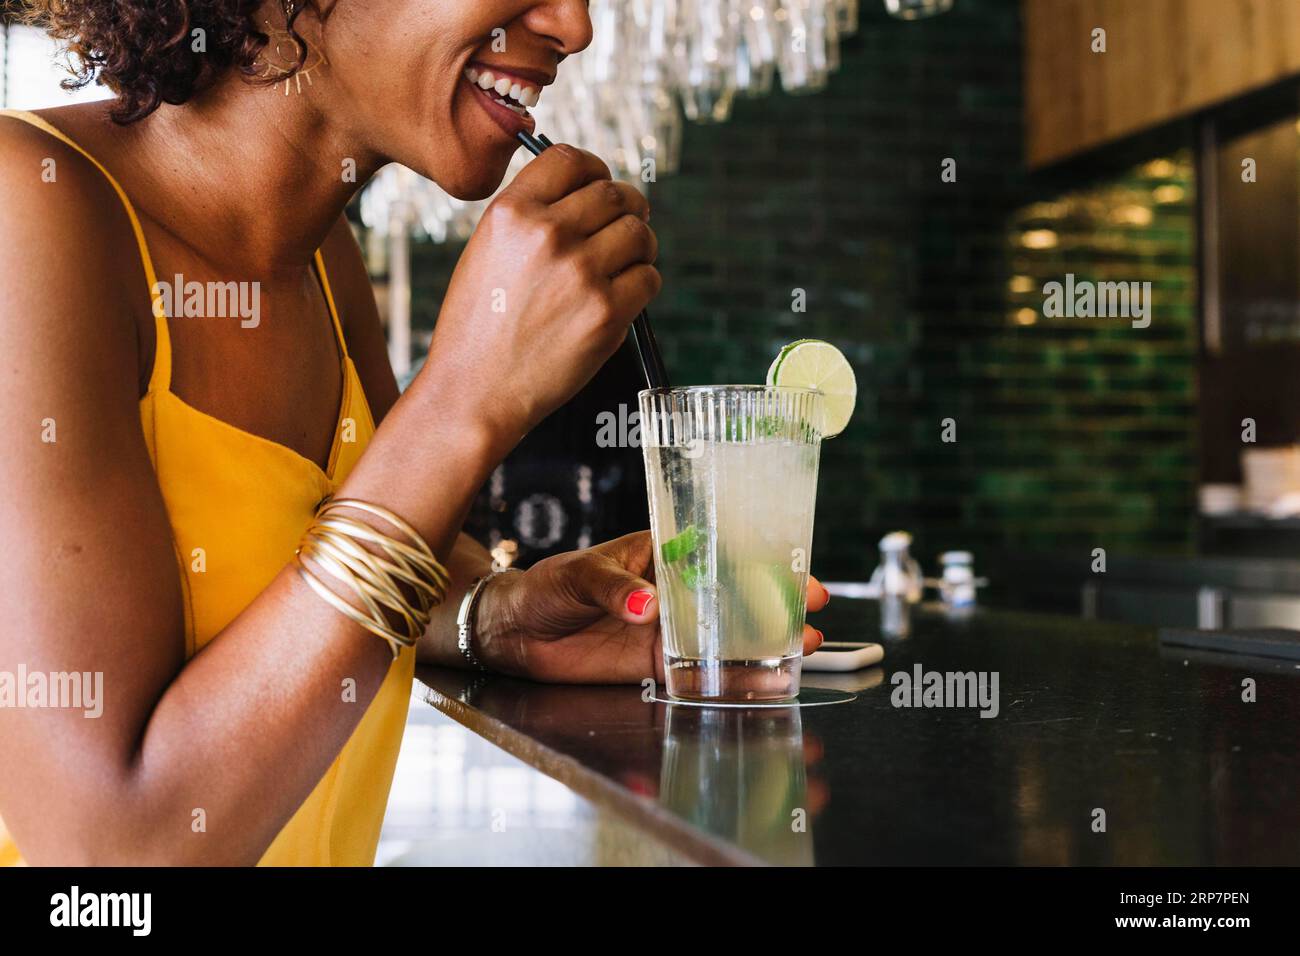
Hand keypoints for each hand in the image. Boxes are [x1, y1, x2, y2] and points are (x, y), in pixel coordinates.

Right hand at [413, 145, 660, 449]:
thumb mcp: (487, 251)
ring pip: (639, 234)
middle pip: (614, 194)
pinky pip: (648, 278)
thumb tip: (587, 192)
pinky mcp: (607, 312)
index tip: (601, 185)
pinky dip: (643, 285)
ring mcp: (581, 273)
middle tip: (627, 225)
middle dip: (628, 208)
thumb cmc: (481, 326)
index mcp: (512, 212)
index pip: (571, 160)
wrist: (475, 390)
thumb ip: (531, 217)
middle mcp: (547, 234)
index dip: (595, 170)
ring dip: (641, 246)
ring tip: (628, 262)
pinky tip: (623, 297)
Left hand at [473, 531, 829, 683]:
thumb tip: (646, 606)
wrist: (514, 631)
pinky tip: (765, 681)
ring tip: (805, 649)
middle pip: (735, 596)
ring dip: (765, 643)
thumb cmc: (545, 587)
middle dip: (778, 604)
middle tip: (814, 613)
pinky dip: (733, 678)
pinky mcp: (656, 665)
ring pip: (726, 636)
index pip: (719, 554)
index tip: (795, 568)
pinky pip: (701, 672)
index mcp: (661, 554)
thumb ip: (614, 588)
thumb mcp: (578, 575)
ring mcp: (668, 629)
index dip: (761, 561)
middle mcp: (673, 592)